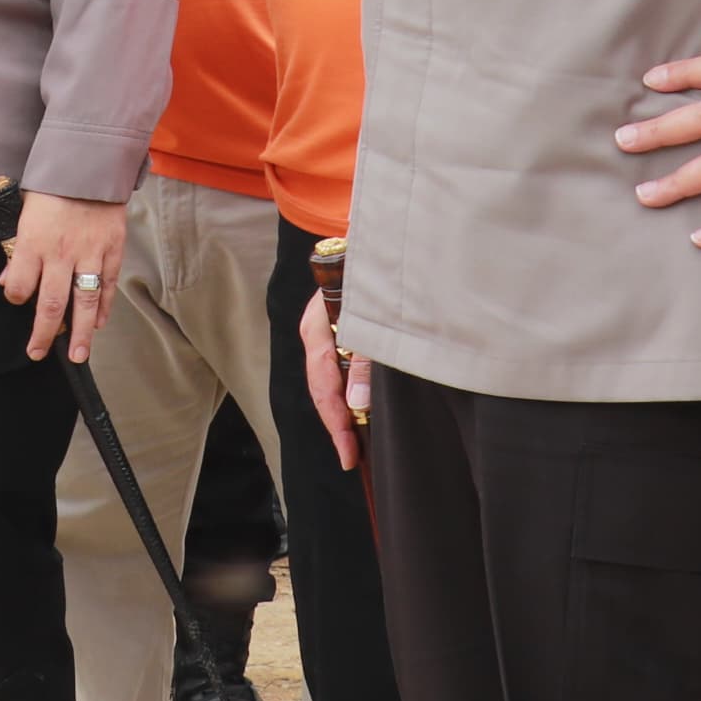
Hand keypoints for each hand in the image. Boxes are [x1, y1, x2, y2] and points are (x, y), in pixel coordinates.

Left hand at [0, 192, 123, 363]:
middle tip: (38, 353)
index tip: (16, 300)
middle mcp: (61, 252)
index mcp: (33, 241)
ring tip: (78, 355)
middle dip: (44, 334)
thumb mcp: (23, 213)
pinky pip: (108, 285)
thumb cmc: (52, 188)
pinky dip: (104, 307)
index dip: (14, 297)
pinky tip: (99, 324)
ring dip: (81, 333)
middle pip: (50, 303)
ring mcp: (89, 253)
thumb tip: (6, 280)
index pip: (18, 285)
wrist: (90, 163)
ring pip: (84, 301)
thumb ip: (16, 250)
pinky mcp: (112, 249)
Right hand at [298, 282, 369, 471]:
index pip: (323, 385)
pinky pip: (339, 370)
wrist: (384, 241)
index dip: (336, 424)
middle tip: (352, 458)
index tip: (349, 454)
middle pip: (323, 388)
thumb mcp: (371, 318)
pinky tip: (360, 411)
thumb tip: (357, 404)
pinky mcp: (339, 332)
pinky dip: (349, 393)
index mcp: (316, 328)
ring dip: (344, 412)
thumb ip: (365, 361)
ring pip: (330, 382)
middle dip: (338, 425)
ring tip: (356, 445)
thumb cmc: (374, 273)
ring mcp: (326, 333)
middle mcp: (316, 333)